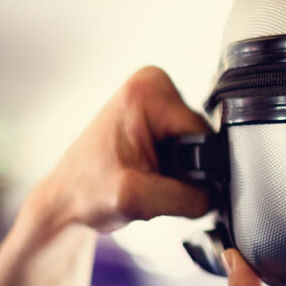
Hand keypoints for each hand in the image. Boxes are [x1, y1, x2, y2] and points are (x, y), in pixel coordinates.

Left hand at [0, 66, 212, 285]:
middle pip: (202, 139)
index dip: (193, 169)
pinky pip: (186, 146)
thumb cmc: (86, 191)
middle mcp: (153, 84)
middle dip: (185, 169)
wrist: (65, 200)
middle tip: (150, 182)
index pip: (203, 135)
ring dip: (178, 170)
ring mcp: (154, 98)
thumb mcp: (137, 200)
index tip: (159, 179)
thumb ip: (188, 198)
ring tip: (147, 179)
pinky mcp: (155, 114)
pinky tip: (149, 173)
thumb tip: (220, 195)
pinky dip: (173, 167)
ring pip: (197, 146)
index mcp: (148, 90)